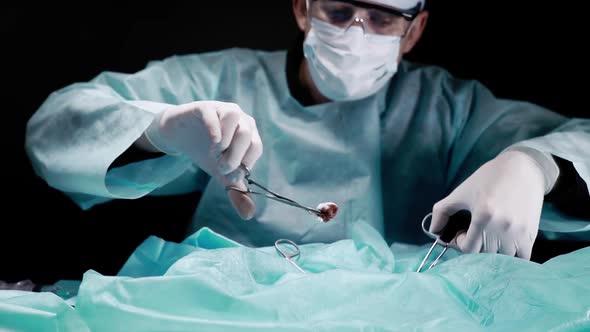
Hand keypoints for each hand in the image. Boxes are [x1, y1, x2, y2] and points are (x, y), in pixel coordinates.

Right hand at [143, 101, 262, 218]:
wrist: (181, 137)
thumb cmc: (208, 152)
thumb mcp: (222, 174)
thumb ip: (236, 192)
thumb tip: (249, 215)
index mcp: (248, 133)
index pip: (256, 147)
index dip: (245, 163)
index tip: (230, 174)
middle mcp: (239, 118)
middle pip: (247, 133)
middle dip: (235, 155)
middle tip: (221, 167)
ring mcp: (222, 110)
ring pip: (234, 116)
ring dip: (226, 139)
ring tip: (215, 153)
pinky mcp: (204, 107)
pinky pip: (214, 113)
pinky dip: (215, 130)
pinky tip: (211, 144)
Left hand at [430, 150, 546, 258]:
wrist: (523, 168)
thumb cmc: (488, 178)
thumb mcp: (461, 192)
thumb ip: (442, 211)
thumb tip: (433, 231)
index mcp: (483, 215)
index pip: (468, 248)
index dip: (461, 243)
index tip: (462, 234)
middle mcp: (502, 226)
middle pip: (484, 254)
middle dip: (476, 246)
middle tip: (475, 234)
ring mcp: (518, 232)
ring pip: (502, 258)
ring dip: (493, 252)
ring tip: (490, 238)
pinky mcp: (531, 234)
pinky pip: (522, 258)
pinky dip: (512, 256)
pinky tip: (505, 244)